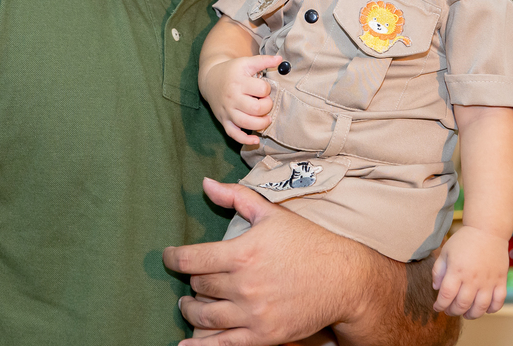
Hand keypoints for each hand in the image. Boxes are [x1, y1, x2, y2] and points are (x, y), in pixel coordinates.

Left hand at [163, 178, 365, 345]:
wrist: (343, 279)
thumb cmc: (307, 243)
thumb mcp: (272, 214)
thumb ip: (236, 197)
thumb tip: (205, 183)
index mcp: (242, 253)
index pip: (192, 259)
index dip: (173, 258)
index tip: (169, 257)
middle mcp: (244, 285)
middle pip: (199, 287)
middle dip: (191, 283)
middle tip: (193, 279)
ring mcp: (253, 313)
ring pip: (205, 316)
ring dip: (191, 311)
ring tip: (189, 306)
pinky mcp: (263, 335)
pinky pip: (223, 345)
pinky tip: (186, 345)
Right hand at [200, 56, 279, 144]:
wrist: (210, 79)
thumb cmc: (232, 71)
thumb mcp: (246, 62)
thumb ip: (263, 60)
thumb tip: (280, 59)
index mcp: (239, 81)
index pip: (262, 89)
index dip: (267, 89)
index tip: (263, 87)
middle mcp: (232, 97)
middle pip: (257, 108)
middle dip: (267, 106)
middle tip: (265, 102)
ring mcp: (227, 110)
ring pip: (247, 123)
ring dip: (261, 123)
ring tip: (266, 118)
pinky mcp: (224, 121)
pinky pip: (234, 134)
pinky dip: (246, 140)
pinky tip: (256, 140)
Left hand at [431, 225, 507, 318]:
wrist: (487, 230)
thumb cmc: (464, 240)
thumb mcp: (445, 252)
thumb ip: (438, 270)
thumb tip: (436, 288)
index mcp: (456, 270)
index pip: (446, 296)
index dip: (440, 305)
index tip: (437, 307)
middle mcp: (472, 278)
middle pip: (462, 305)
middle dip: (453, 311)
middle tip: (450, 310)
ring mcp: (488, 281)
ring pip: (480, 307)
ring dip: (471, 315)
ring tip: (466, 313)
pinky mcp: (501, 280)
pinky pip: (499, 301)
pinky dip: (492, 309)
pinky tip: (485, 308)